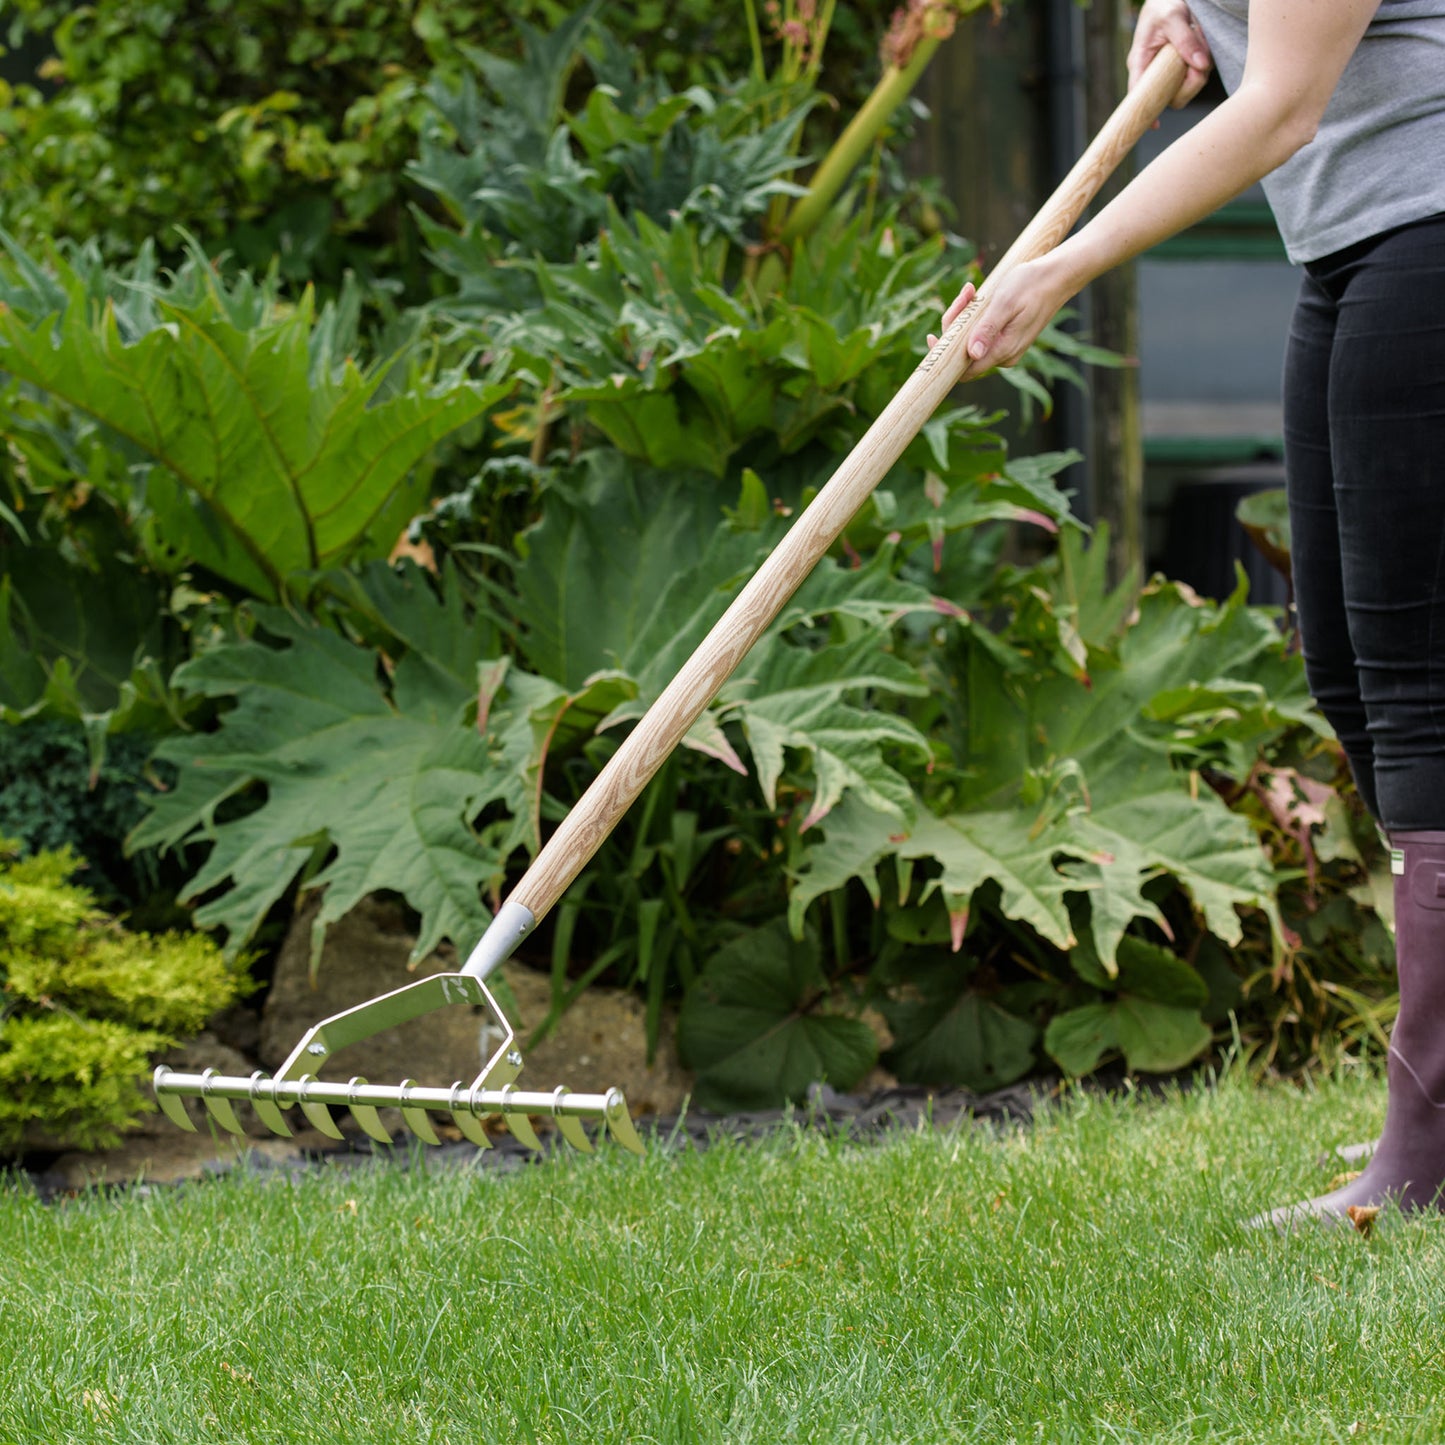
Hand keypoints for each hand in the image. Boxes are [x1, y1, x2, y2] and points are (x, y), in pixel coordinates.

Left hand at [928, 257, 1073, 380]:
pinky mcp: (1004, 338)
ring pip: (970, 340)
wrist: (1057, 276)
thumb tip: (972, 354)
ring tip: (971, 290)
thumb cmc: (1031, 285)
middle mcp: (1003, 356)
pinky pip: (979, 333)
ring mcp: (1004, 348)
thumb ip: (987, 329)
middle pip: (964, 353)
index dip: (945, 357)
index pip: (964, 369)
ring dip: (964, 316)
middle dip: (955, 325)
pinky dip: (973, 316)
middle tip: (965, 295)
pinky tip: (977, 297)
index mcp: (1003, 350)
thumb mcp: (1005, 303)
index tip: (932, 338)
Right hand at [1127, 0, 1212, 108]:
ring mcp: (1169, 71)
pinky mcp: (1183, 66)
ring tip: (1199, 36)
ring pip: (1188, 86)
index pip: (1138, 94)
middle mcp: (1154, 72)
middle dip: (1190, 83)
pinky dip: (1204, 59)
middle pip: (1171, 97)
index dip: (1146, 111)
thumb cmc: (1164, 4)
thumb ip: (1186, 41)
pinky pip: (1197, 73)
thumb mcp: (1173, 17)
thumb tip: (1200, 66)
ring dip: (1200, 67)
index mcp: (1141, 62)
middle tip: (1200, 62)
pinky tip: (1200, 38)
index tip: (1155, 125)